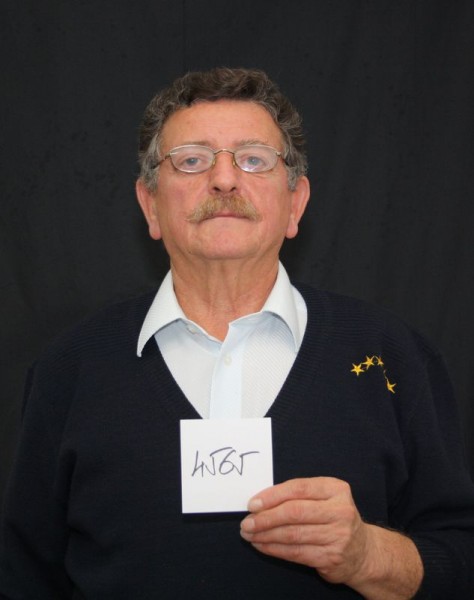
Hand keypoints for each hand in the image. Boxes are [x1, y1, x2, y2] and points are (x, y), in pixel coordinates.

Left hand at [240, 476, 370, 585]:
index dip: (272, 496)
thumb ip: (298, 495)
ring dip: (266, 535)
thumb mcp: (323, 498)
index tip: (252, 504)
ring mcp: (338, 535)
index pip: (298, 488)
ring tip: (249, 534)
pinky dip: (274, 549)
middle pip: (294, 512)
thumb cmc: (333, 519)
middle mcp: (340, 510)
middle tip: (246, 522)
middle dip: (265, 518)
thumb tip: (260, 501)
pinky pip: (296, 552)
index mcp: (335, 488)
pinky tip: (262, 545)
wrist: (363, 551)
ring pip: (292, 534)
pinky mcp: (332, 557)